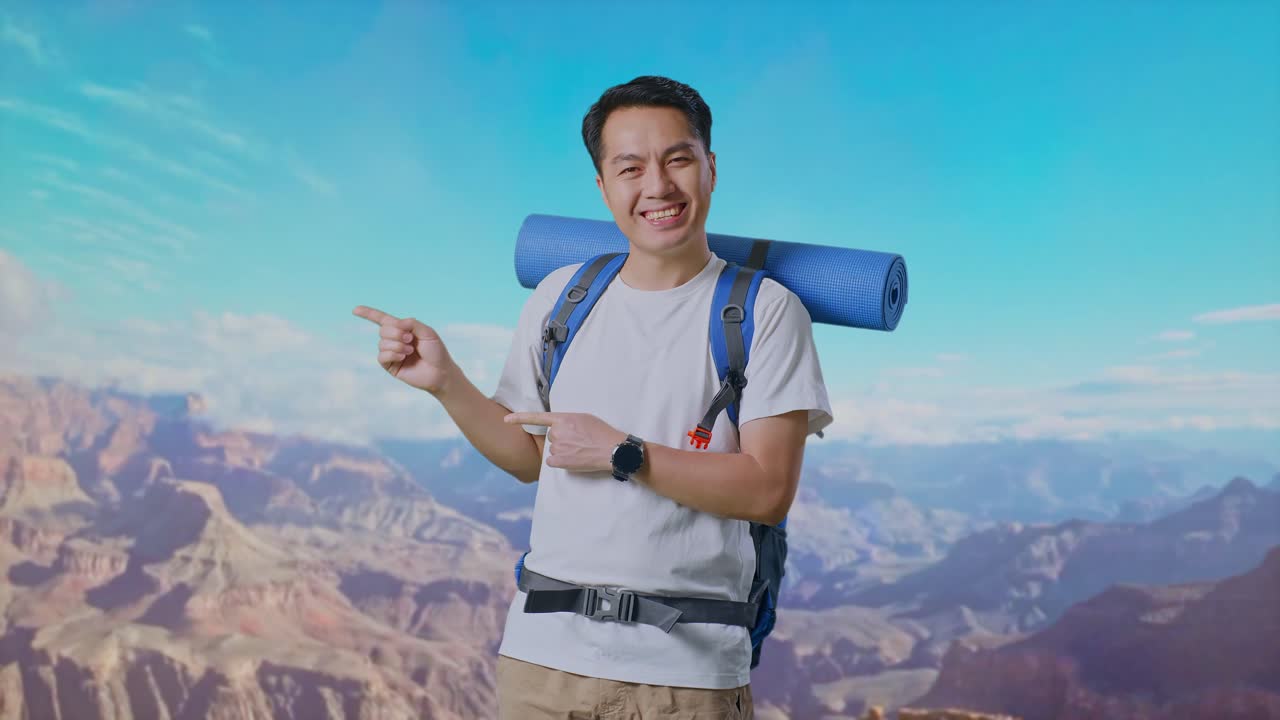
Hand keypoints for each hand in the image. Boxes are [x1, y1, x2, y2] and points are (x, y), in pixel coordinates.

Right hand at [352, 305, 457, 394]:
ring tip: (410, 350)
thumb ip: (411, 323)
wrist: (440, 372)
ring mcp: (391, 353)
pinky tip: (403, 356)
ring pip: (382, 343)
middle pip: (383, 330)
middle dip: (396, 332)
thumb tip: (394, 323)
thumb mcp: (427, 332)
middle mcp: (395, 340)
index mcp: (403, 329)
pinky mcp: (390, 366)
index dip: (368, 314)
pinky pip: (381, 356)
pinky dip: (392, 353)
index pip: (382, 319)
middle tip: (410, 339)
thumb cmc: (436, 352)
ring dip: (397, 345)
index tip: (355, 310)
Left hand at [503, 411, 626, 472]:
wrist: (613, 449)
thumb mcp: (585, 418)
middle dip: (562, 439)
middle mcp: (558, 432)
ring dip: (563, 451)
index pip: (537, 417)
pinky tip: (574, 459)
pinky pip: (552, 462)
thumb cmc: (602, 433)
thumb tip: (559, 428)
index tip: (506, 420)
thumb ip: (568, 421)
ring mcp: (558, 447)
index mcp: (564, 419)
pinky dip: (561, 462)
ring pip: (553, 450)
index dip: (519, 418)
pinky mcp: (559, 461)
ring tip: (580, 450)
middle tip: (578, 441)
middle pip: (551, 436)